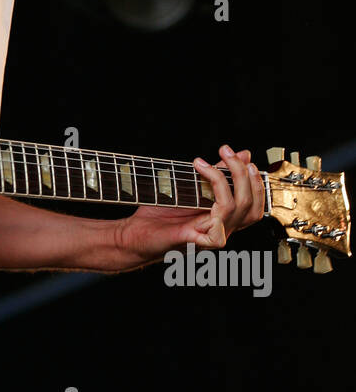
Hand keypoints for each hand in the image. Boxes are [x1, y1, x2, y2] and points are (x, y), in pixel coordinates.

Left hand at [115, 146, 264, 265]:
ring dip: (225, 177)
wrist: (134, 235)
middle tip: (225, 151)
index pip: (255, 205)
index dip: (256, 181)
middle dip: (242, 172)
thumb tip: (244, 154)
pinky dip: (215, 192)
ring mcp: (212, 236)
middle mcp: (222, 229)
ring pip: (237, 208)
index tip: (246, 158)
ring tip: (205, 160)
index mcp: (224, 219)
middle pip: (250, 204)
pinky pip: (219, 220)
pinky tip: (200, 175)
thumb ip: (218, 175)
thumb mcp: (192, 187)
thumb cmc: (160, 214)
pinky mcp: (198, 240)